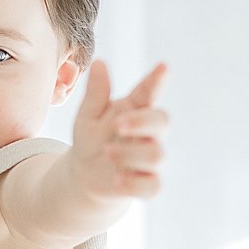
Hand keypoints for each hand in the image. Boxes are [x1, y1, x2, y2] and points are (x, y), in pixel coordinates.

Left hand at [69, 60, 168, 202]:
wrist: (85, 174)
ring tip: (107, 152)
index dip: (158, 80)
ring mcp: (149, 159)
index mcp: (135, 109)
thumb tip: (99, 63)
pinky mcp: (146, 183)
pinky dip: (135, 184)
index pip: (150, 92)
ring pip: (156, 154)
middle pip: (162, 122)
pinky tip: (117, 179)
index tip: (163, 66)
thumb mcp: (88, 115)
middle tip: (118, 124)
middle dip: (142, 122)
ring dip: (130, 153)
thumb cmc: (92, 138)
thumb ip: (96, 93)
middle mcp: (147, 133)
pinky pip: (152, 185)